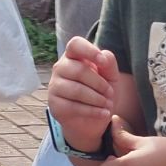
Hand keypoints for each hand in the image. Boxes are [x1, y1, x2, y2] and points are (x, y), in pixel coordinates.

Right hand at [46, 35, 117, 149]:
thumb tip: (103, 57)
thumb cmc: (100, 93)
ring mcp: (55, 86)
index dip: (89, 51)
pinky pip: (73, 107)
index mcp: (74, 56)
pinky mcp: (54, 105)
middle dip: (99, 83)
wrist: (92, 121)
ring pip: (76, 90)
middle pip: (79, 70)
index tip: (102, 62)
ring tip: (108, 105)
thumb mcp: (111, 77)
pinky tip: (103, 113)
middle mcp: (60, 68)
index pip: (75, 44)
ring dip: (97, 99)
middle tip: (110, 93)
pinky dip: (93, 111)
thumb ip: (109, 63)